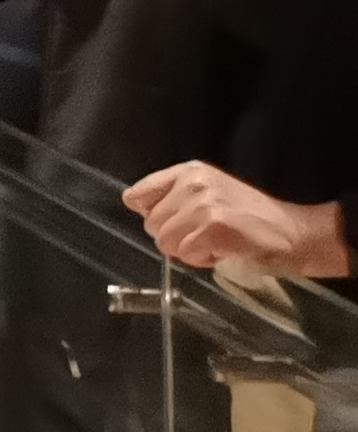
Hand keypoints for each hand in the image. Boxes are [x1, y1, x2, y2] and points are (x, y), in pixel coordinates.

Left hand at [123, 161, 353, 279]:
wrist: (295, 233)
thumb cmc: (251, 219)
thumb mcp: (210, 194)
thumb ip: (174, 198)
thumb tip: (140, 210)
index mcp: (189, 172)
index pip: (137, 194)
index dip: (150, 215)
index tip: (174, 222)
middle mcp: (193, 183)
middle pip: (150, 224)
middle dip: (175, 236)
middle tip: (207, 234)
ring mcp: (202, 204)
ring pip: (164, 242)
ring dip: (188, 250)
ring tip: (217, 241)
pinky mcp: (213, 227)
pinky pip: (185, 254)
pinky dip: (203, 259)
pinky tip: (225, 249)